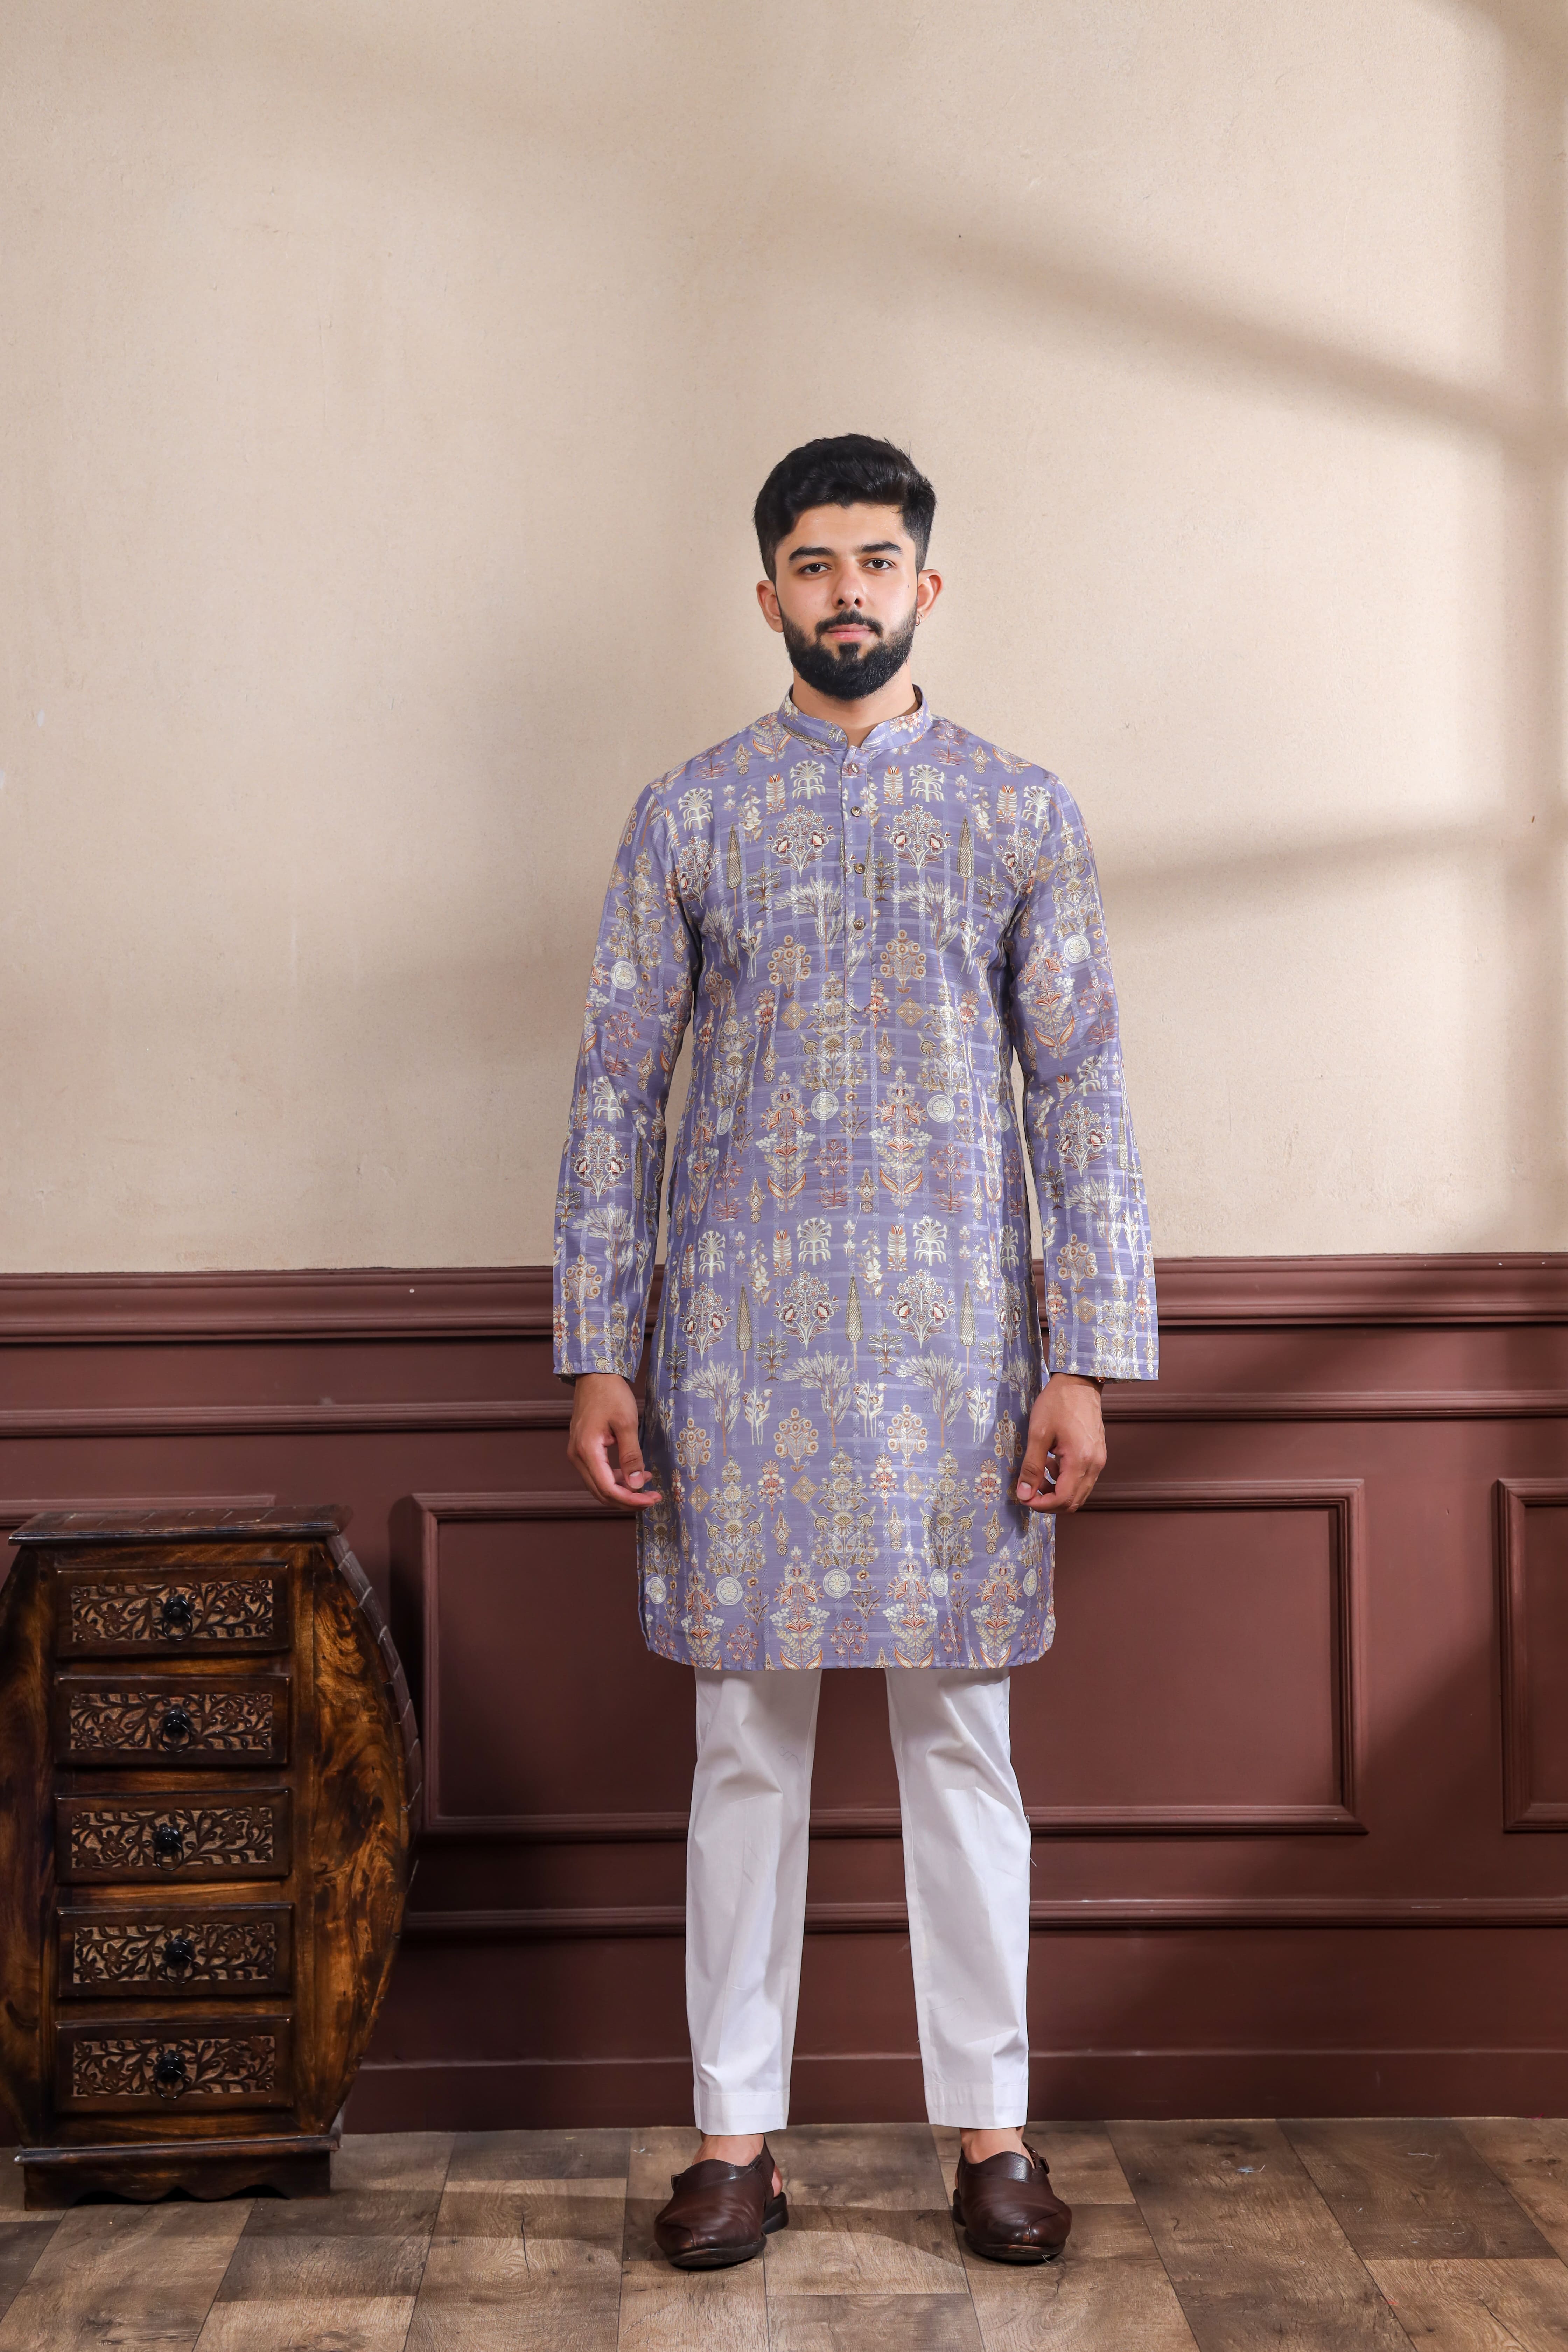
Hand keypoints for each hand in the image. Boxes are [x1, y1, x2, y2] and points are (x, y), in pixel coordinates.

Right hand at [566, 1374, 660, 1508]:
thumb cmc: (611, 1395)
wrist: (596, 1375)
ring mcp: (577, 1453)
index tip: (653, 1500)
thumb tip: (637, 1485)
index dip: (631, 1500)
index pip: (608, 1489)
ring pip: (599, 1485)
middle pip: (601, 1493)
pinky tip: (634, 1473)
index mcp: (587, 1451)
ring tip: (647, 1484)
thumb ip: (631, 1455)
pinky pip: (598, 1473)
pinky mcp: (582, 1449)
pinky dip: (616, 1479)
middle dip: (628, 1500)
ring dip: (623, 1490)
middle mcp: (577, 1456)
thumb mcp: (627, 1423)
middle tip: (653, 1498)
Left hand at [1016, 1373, 1105, 1512]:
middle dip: (1049, 1502)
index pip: (1063, 1500)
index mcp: (1081, 1460)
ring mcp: (1099, 1461)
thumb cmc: (1058, 1403)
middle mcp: (1095, 1465)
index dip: (1041, 1505)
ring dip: (1057, 1491)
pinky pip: (1083, 1480)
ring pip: (1079, 1493)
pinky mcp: (1097, 1456)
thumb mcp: (1038, 1433)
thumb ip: (1031, 1466)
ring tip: (1040, 1472)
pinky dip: (1066, 1480)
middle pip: (1074, 1502)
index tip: (1024, 1498)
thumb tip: (1023, 1494)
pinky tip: (1052, 1463)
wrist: (1079, 1383)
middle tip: (1029, 1490)